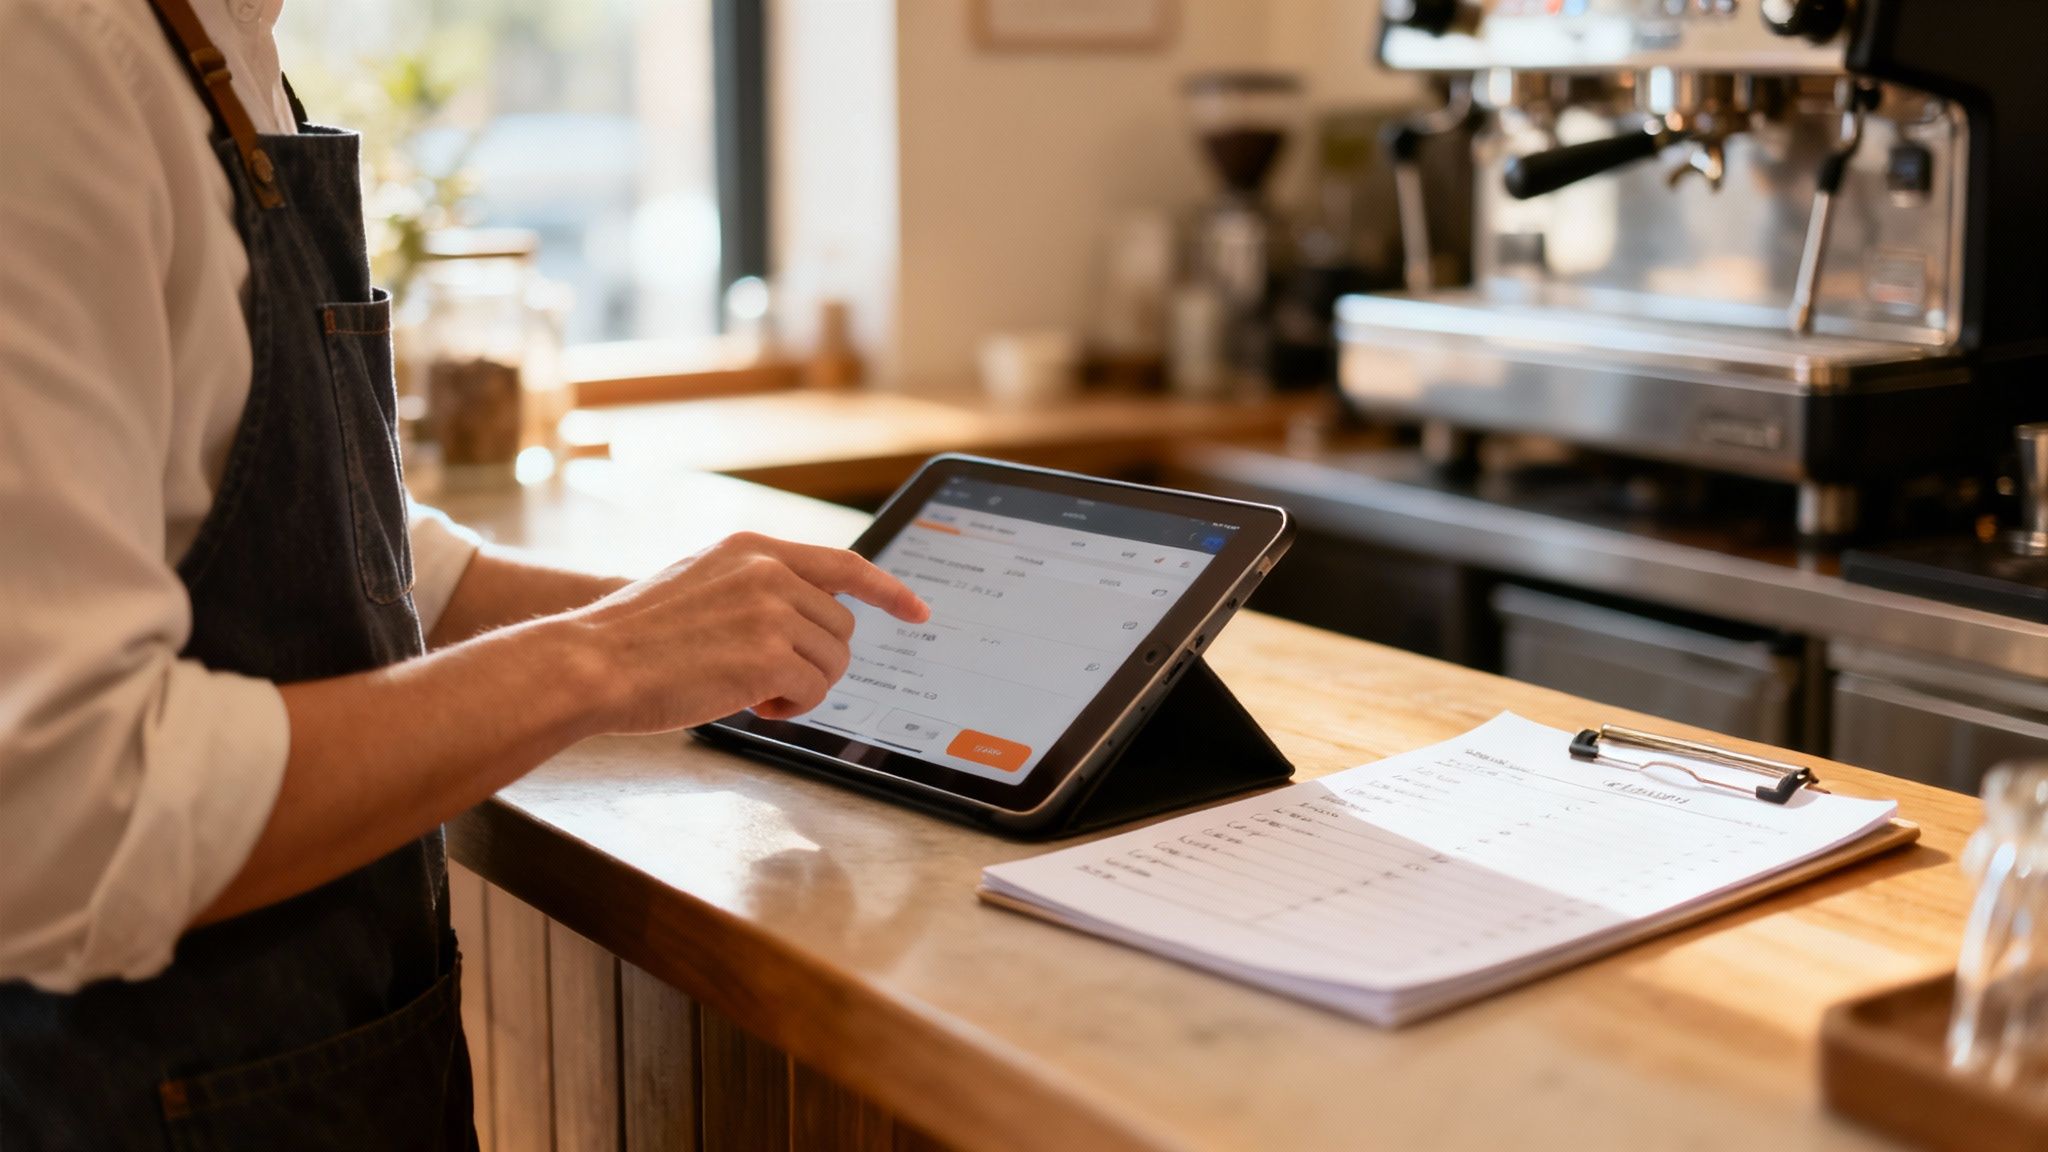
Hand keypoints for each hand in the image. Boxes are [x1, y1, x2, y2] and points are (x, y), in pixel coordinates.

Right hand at [560, 532, 927, 732]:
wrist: (590, 663)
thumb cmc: (635, 638)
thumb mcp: (700, 581)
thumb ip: (753, 586)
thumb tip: (808, 614)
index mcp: (752, 547)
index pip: (843, 563)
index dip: (888, 589)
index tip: (918, 610)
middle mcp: (767, 571)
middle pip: (841, 626)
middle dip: (817, 661)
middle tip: (770, 681)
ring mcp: (769, 611)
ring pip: (833, 661)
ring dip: (804, 687)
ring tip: (752, 692)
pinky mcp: (766, 657)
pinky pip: (815, 691)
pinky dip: (793, 709)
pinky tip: (752, 706)